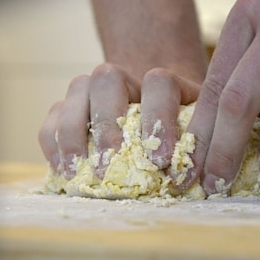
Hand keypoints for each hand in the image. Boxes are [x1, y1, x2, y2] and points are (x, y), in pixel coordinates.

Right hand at [38, 63, 200, 178]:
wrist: (150, 104)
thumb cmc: (177, 127)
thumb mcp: (195, 129)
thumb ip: (199, 147)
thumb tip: (209, 183)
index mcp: (160, 80)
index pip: (159, 84)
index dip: (160, 119)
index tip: (161, 160)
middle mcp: (121, 76)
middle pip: (106, 80)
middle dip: (108, 127)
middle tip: (109, 168)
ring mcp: (89, 89)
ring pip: (73, 96)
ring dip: (73, 136)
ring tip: (77, 174)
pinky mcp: (65, 108)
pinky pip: (51, 120)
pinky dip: (52, 146)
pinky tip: (63, 173)